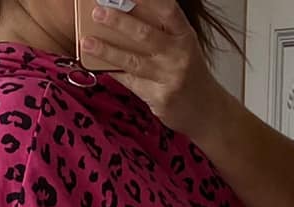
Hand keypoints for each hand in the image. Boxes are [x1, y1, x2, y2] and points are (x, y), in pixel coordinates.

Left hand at [80, 0, 218, 131]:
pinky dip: (113, 72)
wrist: (206, 110)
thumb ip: (161, 31)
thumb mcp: (182, 46)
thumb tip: (125, 12)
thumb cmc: (188, 72)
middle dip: (119, 22)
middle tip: (98, 12)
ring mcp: (170, 78)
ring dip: (107, 50)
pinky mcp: (160, 98)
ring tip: (87, 41)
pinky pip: (131, 82)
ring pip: (133, 61)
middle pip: (145, 34)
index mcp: (185, 35)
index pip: (168, 9)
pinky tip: (97, 65)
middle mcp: (179, 55)